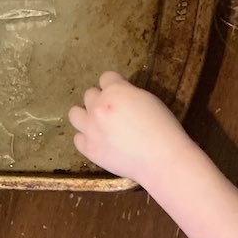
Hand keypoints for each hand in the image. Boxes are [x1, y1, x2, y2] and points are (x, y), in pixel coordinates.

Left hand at [68, 72, 193, 182]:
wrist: (162, 160)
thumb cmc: (163, 128)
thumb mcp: (148, 100)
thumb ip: (128, 93)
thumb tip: (119, 95)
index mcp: (114, 91)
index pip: (106, 77)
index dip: (115, 85)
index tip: (121, 94)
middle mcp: (97, 107)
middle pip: (89, 94)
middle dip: (101, 100)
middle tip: (113, 112)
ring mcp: (90, 128)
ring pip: (75, 114)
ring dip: (85, 116)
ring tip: (98, 124)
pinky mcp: (88, 148)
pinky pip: (78, 138)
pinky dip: (87, 139)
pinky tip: (99, 142)